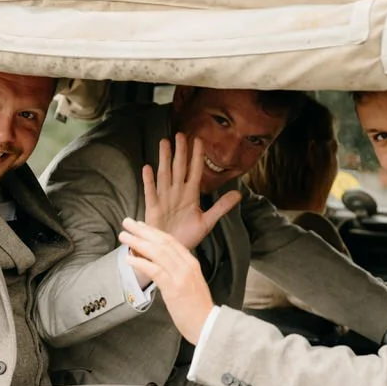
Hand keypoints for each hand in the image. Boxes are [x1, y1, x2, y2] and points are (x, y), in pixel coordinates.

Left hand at [119, 218, 214, 343]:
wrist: (208, 325)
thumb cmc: (196, 308)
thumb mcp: (189, 283)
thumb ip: (176, 271)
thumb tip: (155, 264)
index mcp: (191, 263)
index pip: (170, 240)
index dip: (153, 231)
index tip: (140, 225)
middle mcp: (186, 265)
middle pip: (162, 242)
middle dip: (143, 231)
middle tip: (127, 223)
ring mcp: (181, 276)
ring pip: (157, 253)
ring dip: (138, 243)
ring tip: (124, 237)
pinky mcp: (174, 288)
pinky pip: (155, 271)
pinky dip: (141, 263)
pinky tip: (129, 259)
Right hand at [142, 133, 241, 250]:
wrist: (172, 251)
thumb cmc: (188, 235)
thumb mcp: (207, 222)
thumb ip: (221, 207)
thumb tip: (238, 194)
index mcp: (191, 194)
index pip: (195, 171)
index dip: (197, 156)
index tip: (199, 140)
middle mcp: (177, 193)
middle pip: (179, 167)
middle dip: (180, 151)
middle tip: (181, 134)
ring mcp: (165, 198)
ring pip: (165, 174)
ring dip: (165, 159)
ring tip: (165, 143)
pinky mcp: (153, 208)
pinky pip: (151, 192)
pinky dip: (149, 181)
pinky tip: (148, 168)